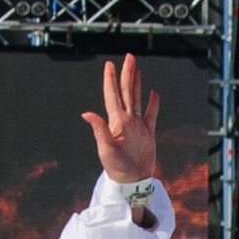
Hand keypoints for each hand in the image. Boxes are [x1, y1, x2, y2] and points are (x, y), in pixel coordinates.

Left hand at [82, 54, 159, 192]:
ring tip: (136, 69)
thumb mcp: (105, 149)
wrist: (131, 181)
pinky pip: (151, 115)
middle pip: (127, 92)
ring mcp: (137, 126)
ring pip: (137, 99)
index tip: (109, 65)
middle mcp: (126, 121)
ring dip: (137, 84)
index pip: (112, 96)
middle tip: (128, 57)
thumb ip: (99, 129)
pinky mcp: (148, 134)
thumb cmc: (116, 167)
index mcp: (116, 122)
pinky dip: (153, 104)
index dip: (110, 80)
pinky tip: (153, 93)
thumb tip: (86, 113)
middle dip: (127, 74)